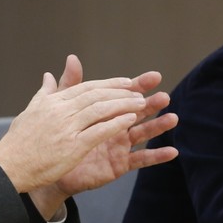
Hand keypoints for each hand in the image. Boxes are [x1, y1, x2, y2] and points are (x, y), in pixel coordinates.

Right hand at [0, 55, 149, 195]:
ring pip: (101, 110)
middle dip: (120, 92)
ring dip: (123, 105)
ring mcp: (67, 128)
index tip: (126, 81)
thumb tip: (48, 75)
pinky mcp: (73, 146)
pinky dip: (116, 123)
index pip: (85, 87)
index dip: (107, 83)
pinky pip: (100, 131)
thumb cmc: (19, 140)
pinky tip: (130, 121)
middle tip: (140, 90)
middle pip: (96, 96)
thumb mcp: (31, 110)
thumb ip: (44, 93)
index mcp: (52, 101)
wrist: (10, 165)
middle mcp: (60, 110)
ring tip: (141, 103)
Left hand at [52, 72, 177, 196]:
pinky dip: (157, 156)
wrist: (49, 163)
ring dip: (158, 126)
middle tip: (164, 96)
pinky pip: (141, 160)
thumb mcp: (64, 107)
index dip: (139, 85)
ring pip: (143, 133)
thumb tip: (72, 58)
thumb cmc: (59, 135)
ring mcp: (119, 145)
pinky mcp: (119, 163)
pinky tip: (172, 151)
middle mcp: (115, 126)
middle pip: (137, 112)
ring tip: (172, 118)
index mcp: (104, 112)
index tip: (154, 76)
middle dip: (151, 104)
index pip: (124, 95)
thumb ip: (71, 84)